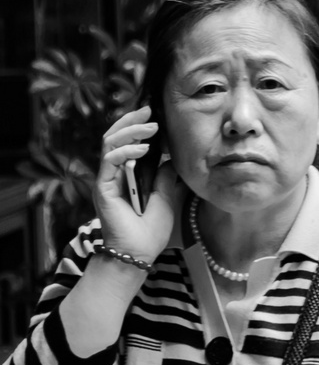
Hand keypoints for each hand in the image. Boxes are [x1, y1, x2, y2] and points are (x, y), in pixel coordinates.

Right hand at [96, 107, 184, 264]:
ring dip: (130, 131)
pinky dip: (126, 151)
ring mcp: (107, 180)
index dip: (137, 126)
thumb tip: (171, 158)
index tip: (155, 114)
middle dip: (131, 121)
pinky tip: (144, 149)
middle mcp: (114, 175)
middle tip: (149, 110)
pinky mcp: (102, 187)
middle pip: (114, 137)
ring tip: (151, 127)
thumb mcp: (167, 197)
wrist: (138, 253)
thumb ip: (165, 176)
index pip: (127, 142)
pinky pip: (110, 160)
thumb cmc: (151, 231)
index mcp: (127, 175)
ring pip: (109, 143)